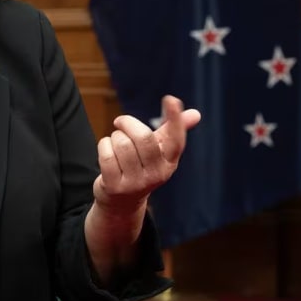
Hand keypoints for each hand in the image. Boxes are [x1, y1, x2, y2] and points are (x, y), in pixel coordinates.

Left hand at [93, 95, 200, 215]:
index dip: (175, 119)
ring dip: (114, 136)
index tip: (171, 99)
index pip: (176, 140)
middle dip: (127, 123)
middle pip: (143, 136)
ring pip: (122, 143)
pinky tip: (106, 150)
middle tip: (120, 122)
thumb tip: (196, 114)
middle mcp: (157, 174)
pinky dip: (103, 146)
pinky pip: (106, 155)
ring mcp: (136, 183)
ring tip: (115, 142)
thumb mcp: (159, 150)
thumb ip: (173, 131)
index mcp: (169, 161)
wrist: (123, 201)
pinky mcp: (116, 187)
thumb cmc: (142, 166)